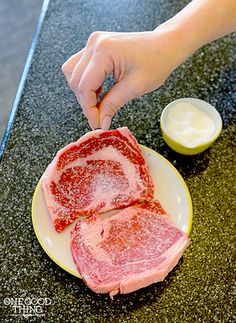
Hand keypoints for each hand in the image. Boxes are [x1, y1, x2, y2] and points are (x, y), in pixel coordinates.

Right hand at [62, 29, 181, 129]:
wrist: (166, 45)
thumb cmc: (156, 63)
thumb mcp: (135, 88)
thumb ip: (112, 104)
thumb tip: (100, 123)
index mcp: (104, 51)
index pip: (84, 86)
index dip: (88, 108)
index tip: (97, 124)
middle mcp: (94, 43)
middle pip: (75, 80)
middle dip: (85, 102)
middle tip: (99, 118)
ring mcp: (94, 42)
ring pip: (72, 72)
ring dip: (82, 91)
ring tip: (98, 104)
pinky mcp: (96, 45)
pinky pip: (80, 66)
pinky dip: (86, 82)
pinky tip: (99, 92)